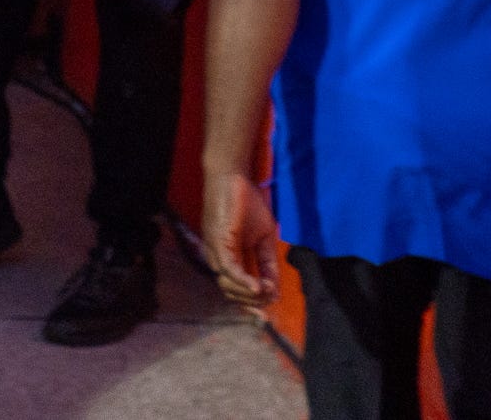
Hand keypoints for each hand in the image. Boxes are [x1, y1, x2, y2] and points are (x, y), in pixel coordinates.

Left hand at [200, 166, 282, 309]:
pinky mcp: (218, 242)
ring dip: (250, 294)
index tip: (268, 314)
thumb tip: (274, 287)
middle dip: (253, 303)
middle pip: (232, 293)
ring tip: (268, 292)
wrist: (234, 175)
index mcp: (228, 258)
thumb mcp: (264, 237)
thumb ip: (267, 262)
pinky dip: (244, 281)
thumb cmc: (246, 201)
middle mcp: (217, 258)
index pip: (236, 289)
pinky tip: (259, 287)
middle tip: (271, 301)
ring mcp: (215, 251)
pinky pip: (229, 269)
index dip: (252, 304)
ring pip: (229, 286)